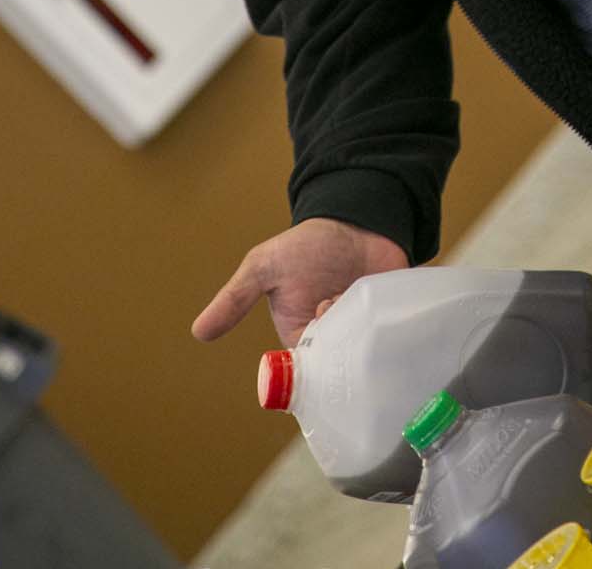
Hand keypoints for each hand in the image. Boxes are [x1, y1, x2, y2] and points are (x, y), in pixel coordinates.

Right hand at [192, 218, 408, 344]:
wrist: (354, 218)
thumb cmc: (307, 246)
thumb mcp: (264, 267)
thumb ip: (235, 299)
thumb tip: (198, 331)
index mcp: (300, 339)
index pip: (306, 373)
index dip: (312, 357)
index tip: (312, 326)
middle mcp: (333, 342)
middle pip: (339, 364)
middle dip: (338, 337)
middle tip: (331, 303)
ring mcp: (363, 331)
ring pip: (365, 348)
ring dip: (358, 322)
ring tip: (349, 289)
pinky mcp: (389, 321)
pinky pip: (393, 334)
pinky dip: (385, 318)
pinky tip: (375, 293)